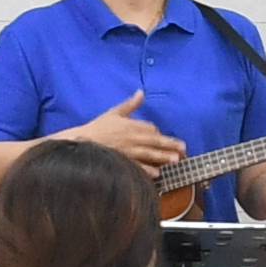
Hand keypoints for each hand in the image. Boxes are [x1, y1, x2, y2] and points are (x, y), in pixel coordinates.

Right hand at [71, 89, 189, 175]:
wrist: (81, 142)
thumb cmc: (98, 128)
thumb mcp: (114, 113)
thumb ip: (130, 104)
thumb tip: (141, 92)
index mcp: (131, 125)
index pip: (150, 128)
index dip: (158, 133)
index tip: (164, 138)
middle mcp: (132, 138)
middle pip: (154, 141)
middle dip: (170, 144)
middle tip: (183, 149)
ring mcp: (128, 151)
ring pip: (149, 154)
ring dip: (163, 157)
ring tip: (176, 160)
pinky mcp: (123, 162)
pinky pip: (137, 166)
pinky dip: (147, 170)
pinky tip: (157, 174)